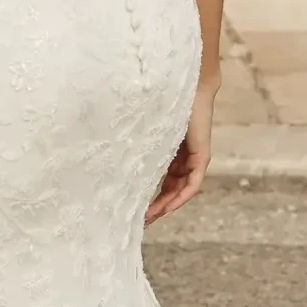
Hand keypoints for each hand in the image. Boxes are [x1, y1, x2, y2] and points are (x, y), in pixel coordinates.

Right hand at [145, 78, 215, 225]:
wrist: (187, 85)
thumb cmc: (164, 100)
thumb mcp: (146, 127)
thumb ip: (136, 140)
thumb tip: (105, 146)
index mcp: (170, 153)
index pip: (160, 181)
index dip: (149, 197)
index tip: (134, 210)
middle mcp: (182, 159)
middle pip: (170, 191)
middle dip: (155, 207)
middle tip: (139, 222)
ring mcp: (193, 160)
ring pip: (180, 191)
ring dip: (165, 206)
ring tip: (149, 219)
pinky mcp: (201, 157)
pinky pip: (192, 185)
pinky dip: (180, 197)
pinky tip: (167, 207)